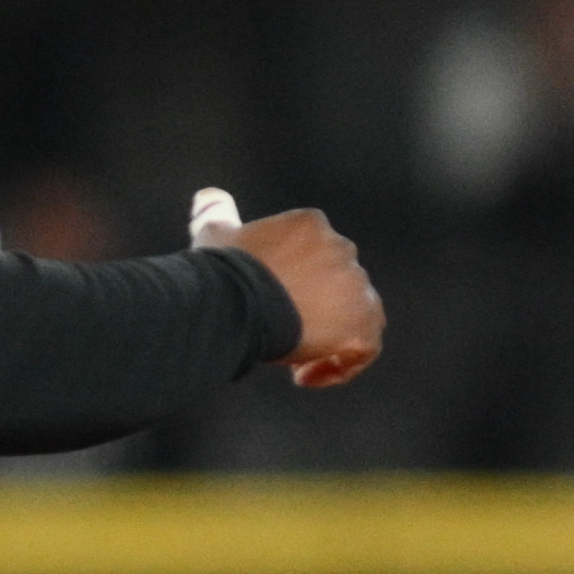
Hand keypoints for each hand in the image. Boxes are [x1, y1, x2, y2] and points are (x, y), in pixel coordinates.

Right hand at [225, 208, 382, 387]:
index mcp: (311, 225)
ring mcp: (357, 288)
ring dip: (329, 336)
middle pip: (337, 283)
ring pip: (357, 315)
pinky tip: (304, 376)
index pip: (315, 252)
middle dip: (313, 308)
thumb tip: (209, 197)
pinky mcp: (362, 326)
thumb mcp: (214, 235)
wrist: (236, 301)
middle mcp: (342, 249)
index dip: (293, 282)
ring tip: (292, 356)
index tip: (267, 303)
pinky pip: (364, 350)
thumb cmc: (222, 270)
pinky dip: (339, 366)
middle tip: (277, 330)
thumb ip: (216, 213)